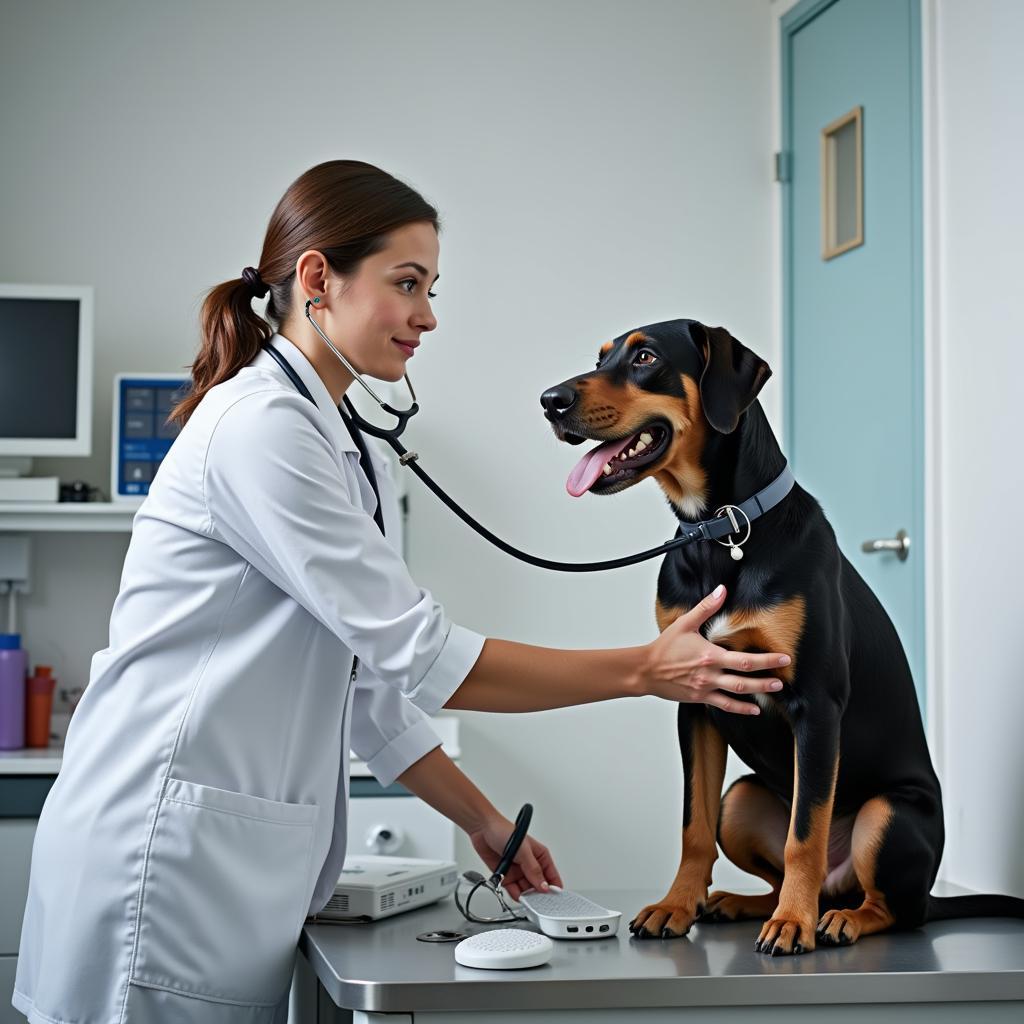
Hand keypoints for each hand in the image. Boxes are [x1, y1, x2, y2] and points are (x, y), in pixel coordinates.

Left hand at [467, 814, 563, 900]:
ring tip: (528, 902)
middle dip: (540, 895)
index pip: (551, 875)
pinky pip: (513, 889)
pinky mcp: (506, 875)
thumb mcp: (523, 850)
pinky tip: (518, 897)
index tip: (554, 899)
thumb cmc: (504, 830)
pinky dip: (516, 895)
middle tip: (540, 904)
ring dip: (527, 896)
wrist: (482, 829)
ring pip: (526, 889)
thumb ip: (533, 870)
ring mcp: (518, 870)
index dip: (554, 887)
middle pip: (538, 885)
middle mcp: (529, 864)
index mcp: (539, 855)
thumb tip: (543, 885)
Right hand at [640, 585, 790, 714]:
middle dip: (766, 678)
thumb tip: (722, 590)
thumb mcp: (685, 623)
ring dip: (757, 692)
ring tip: (774, 690)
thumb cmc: (664, 647)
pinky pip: (724, 705)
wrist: (646, 670)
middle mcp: (710, 673)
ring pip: (737, 692)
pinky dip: (740, 708)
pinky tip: (753, 709)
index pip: (744, 659)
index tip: (783, 658)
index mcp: (710, 655)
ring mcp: (706, 687)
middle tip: (784, 678)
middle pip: (744, 678)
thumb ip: (706, 608)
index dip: (766, 660)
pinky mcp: (700, 697)